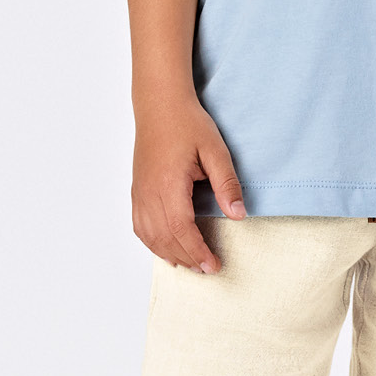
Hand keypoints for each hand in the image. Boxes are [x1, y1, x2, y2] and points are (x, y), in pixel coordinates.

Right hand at [130, 94, 246, 272]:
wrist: (160, 105)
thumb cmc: (187, 124)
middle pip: (165, 238)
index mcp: (168, 185)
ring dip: (170, 254)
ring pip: (150, 236)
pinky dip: (152, 243)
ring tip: (191, 264)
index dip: (198, 251)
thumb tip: (238, 215)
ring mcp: (139, 193)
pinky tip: (166, 248)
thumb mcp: (215, 150)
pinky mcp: (137, 190)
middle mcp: (149, 193)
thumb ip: (226, 183)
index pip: (181, 229)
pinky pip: (139, 226)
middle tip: (208, 269)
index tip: (214, 265)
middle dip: (187, 258)